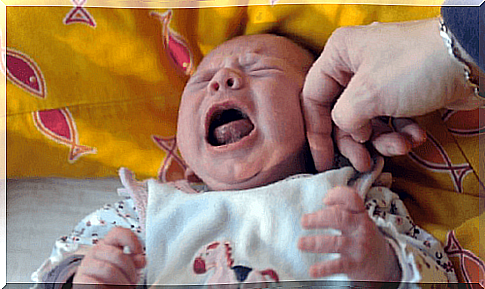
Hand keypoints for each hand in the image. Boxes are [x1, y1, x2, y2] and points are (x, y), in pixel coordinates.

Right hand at [73, 227, 145, 287]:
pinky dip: (107, 288)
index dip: (130, 239)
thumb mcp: (125, 266)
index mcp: (108, 244)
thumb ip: (133, 260)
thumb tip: (140, 259)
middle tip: (132, 280)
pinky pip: (96, 284)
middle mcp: (96, 252)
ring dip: (121, 283)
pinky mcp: (80, 280)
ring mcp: (87, 265)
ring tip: (124, 287)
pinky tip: (109, 288)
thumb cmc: (112, 277)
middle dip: (130, 271)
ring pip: (108, 270)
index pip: (117, 232)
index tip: (138, 252)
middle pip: (117, 255)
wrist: (94, 288)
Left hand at [298, 186, 400, 281]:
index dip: (338, 196)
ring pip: (335, 243)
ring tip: (300, 243)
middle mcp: (361, 228)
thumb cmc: (364, 237)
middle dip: (319, 218)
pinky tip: (313, 270)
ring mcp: (359, 247)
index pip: (352, 199)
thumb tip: (325, 204)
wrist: (385, 263)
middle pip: (339, 218)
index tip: (325, 200)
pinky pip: (338, 266)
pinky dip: (324, 268)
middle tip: (304, 221)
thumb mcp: (358, 220)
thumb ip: (342, 211)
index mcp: (360, 215)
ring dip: (315, 243)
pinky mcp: (356, 265)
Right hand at [302, 17, 482, 171]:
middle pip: (341, 115)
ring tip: (401, 146)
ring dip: (383, 140)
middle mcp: (355, 65)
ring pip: (367, 120)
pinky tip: (416, 136)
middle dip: (356, 142)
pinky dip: (401, 131)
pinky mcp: (403, 90)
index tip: (323, 161)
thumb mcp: (367, 94)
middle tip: (365, 163)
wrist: (471, 59)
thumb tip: (349, 132)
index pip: (314, 98)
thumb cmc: (413, 68)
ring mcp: (380, 78)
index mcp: (339, 56)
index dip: (316, 132)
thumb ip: (343, 118)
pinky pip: (390, 118)